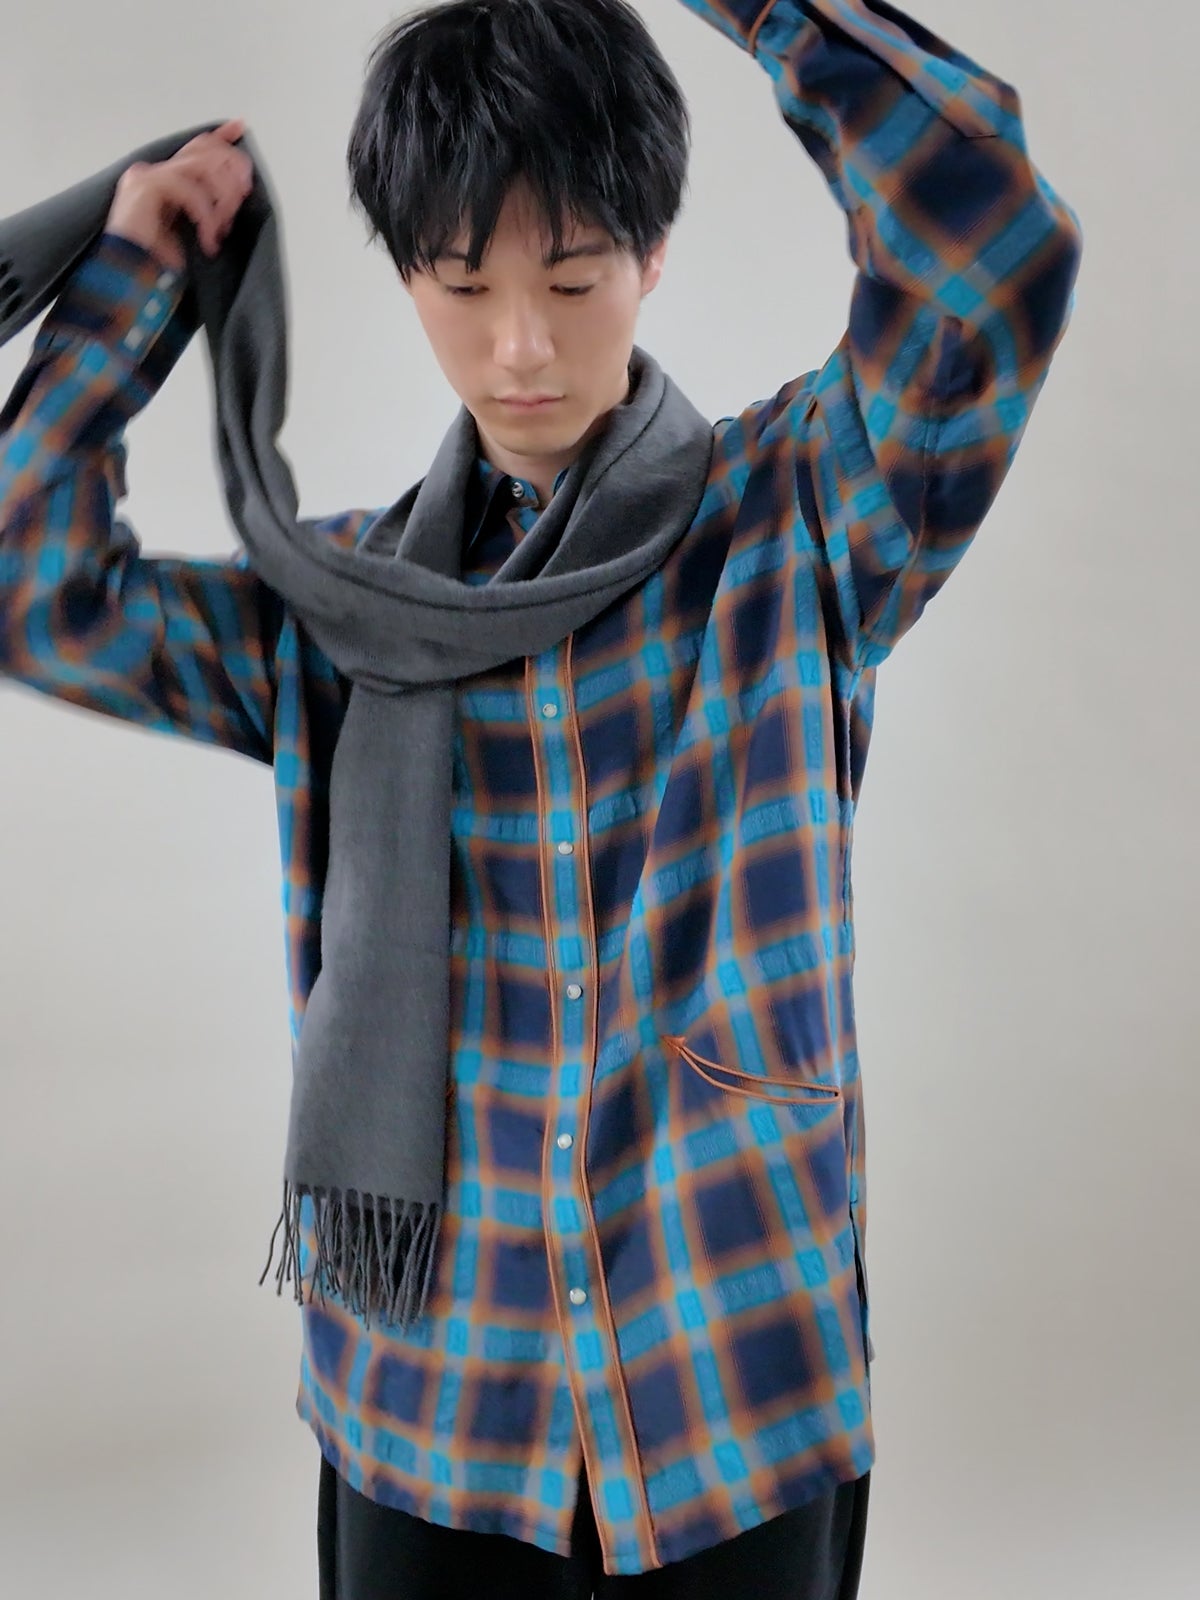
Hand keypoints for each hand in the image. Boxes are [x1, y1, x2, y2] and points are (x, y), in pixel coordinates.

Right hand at [104, 119, 254, 273]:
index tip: (240, 126)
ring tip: (222, 229)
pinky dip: (206, 214)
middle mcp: (156, 172)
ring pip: (201, 165)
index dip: (220, 136)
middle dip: (231, 171)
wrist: (129, 280)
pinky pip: (188, 189)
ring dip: (222, 196)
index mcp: (167, 180)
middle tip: (242, 198)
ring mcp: (148, 176)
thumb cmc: (160, 264)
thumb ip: (210, 208)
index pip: (196, 147)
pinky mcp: (145, 187)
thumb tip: (237, 193)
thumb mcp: (195, 232)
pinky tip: (208, 239)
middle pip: (204, 150)